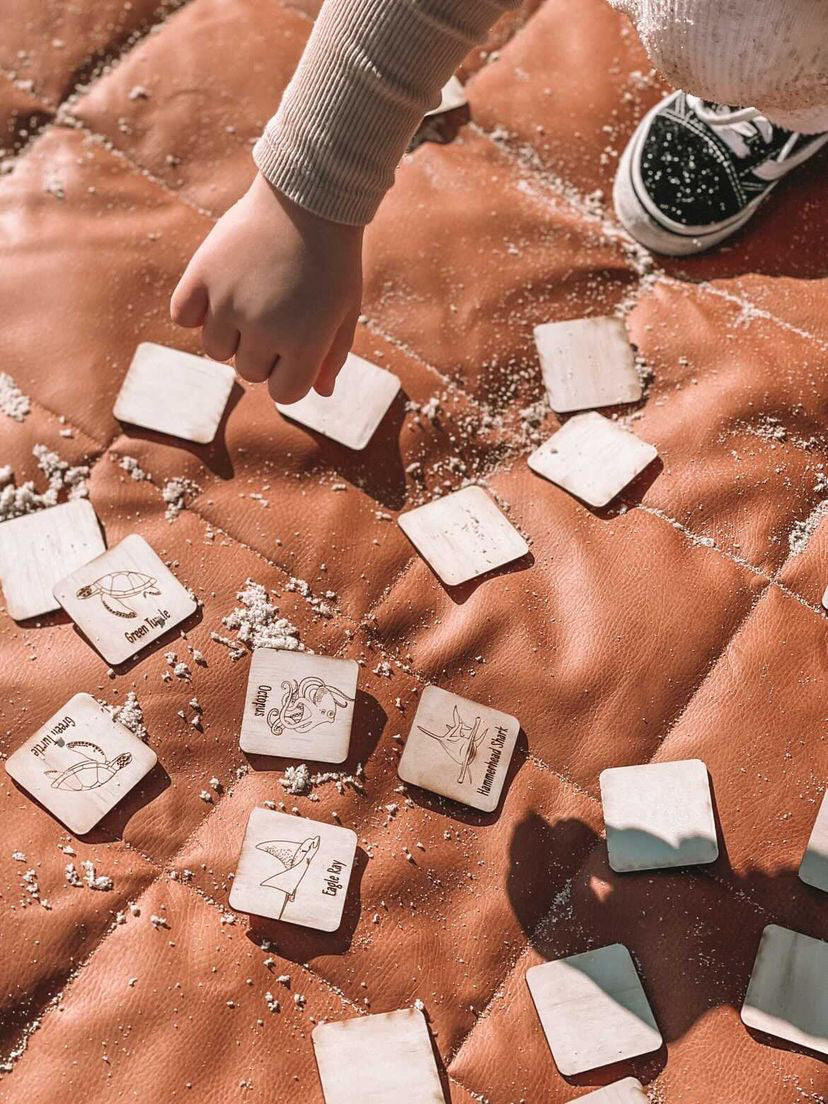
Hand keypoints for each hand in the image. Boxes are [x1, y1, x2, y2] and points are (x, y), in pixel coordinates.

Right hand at [170, 172, 363, 402]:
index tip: (297, 350)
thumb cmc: (334, 258)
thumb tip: (320, 392)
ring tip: (249, 301)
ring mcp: (229, 302)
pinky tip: (217, 293)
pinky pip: (183, 316)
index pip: (284, 393)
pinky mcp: (202, 274)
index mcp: (304, 344)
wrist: (310, 196)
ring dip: (229, 334)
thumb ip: (333, 355)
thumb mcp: (345, 309)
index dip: (290, 375)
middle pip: (248, 372)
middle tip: (278, 313)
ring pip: (214, 349)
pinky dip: (195, 311)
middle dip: (263, 352)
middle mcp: (263, 329)